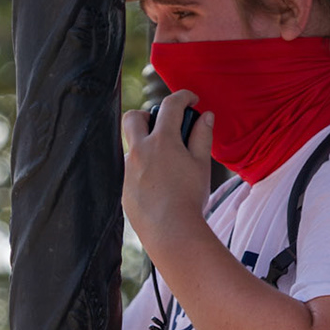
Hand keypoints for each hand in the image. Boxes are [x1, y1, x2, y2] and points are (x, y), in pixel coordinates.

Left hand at [120, 88, 213, 250]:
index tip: (192, 100)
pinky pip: (131, 172)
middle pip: (133, 117)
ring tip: (168, 164)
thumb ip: (202, 136)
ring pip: (132, 148)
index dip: (183, 97)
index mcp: (161, 141)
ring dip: (147, 147)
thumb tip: (205, 116)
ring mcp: (128, 171)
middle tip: (166, 127)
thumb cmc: (190, 198)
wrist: (171, 232)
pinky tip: (161, 187)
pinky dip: (145, 171)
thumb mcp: (201, 165)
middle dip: (148, 115)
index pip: (170, 105)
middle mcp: (139, 151)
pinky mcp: (124, 189)